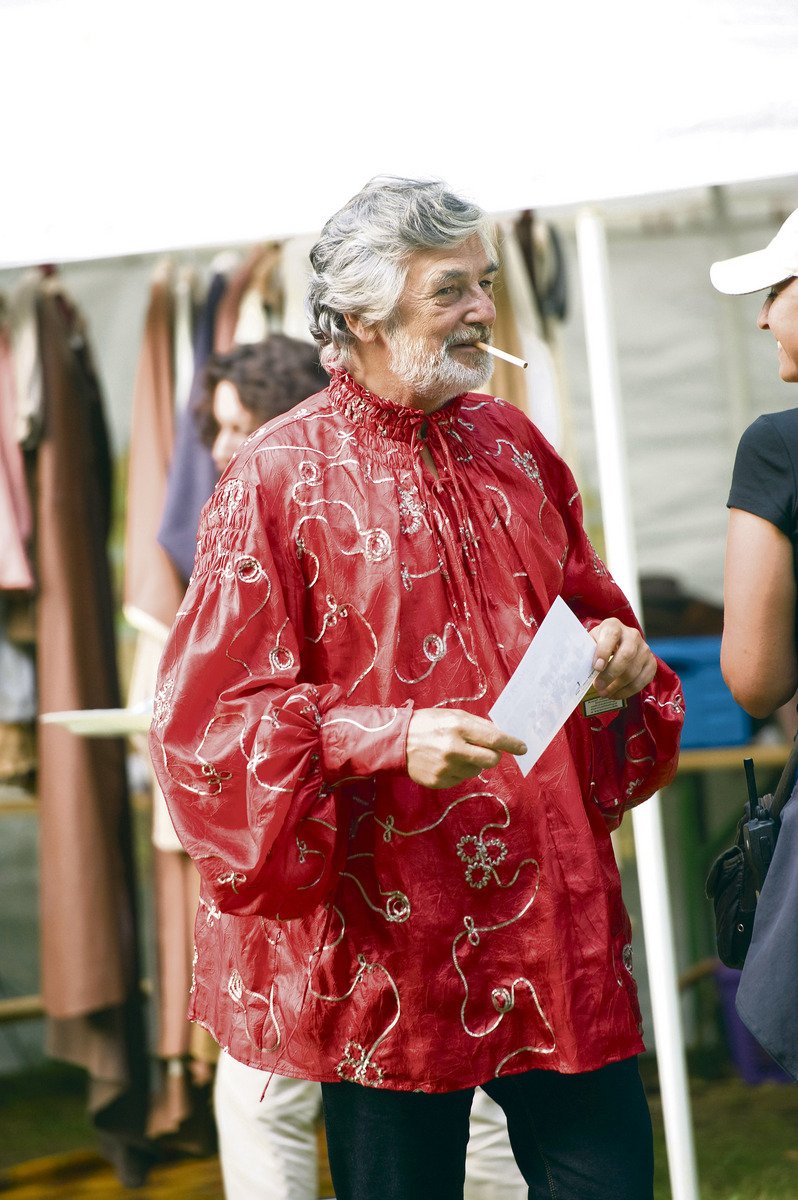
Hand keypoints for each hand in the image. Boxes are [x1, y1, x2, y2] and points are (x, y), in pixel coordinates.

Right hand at [406, 709, 526, 788]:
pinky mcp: (440, 782)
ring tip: (457, 753)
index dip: (511, 743)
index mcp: (458, 726)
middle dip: (494, 755)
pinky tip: (446, 762)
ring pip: (477, 770)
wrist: (396, 742)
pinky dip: (460, 771)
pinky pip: (462, 779)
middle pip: (491, 760)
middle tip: (487, 751)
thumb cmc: (427, 724)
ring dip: (474, 763)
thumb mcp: (452, 715)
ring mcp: (446, 767)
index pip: (494, 738)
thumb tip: (500, 735)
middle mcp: (454, 748)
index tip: (522, 747)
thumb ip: (477, 724)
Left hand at [590, 619, 655, 699]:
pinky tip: (616, 694)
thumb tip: (578, 667)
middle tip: (598, 686)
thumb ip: (586, 651)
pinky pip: (642, 680)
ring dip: (618, 686)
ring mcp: (644, 649)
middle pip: (626, 655)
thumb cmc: (599, 645)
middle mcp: (632, 635)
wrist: (618, 644)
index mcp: (614, 626)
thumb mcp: (590, 642)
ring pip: (634, 671)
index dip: (604, 651)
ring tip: (604, 693)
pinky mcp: (651, 663)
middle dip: (611, 674)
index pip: (611, 635)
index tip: (596, 667)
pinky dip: (628, 691)